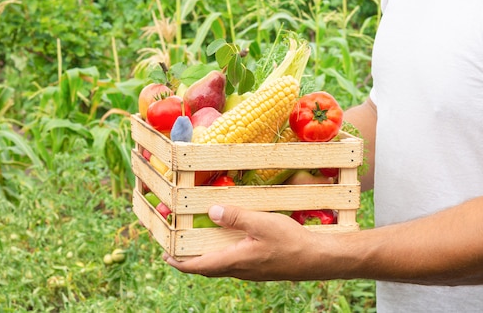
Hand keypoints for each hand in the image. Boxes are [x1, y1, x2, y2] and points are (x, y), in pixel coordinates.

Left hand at [162, 205, 324, 280]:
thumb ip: (236, 217)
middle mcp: (239, 270)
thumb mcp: (261, 223)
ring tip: (197, 244)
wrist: (316, 260)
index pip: (199, 266)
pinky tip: (227, 243)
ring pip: (220, 267)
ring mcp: (250, 271)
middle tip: (176, 250)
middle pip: (206, 269)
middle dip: (189, 261)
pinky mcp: (259, 268)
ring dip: (205, 259)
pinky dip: (221, 255)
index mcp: (235, 261)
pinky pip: (233, 264)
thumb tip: (212, 211)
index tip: (165, 256)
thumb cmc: (290, 242)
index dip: (180, 263)